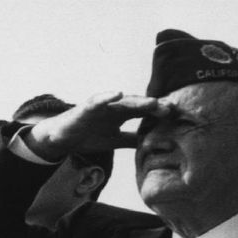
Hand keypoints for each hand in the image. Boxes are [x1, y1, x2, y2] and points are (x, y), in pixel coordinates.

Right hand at [22, 91, 170, 160]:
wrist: (61, 138)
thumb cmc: (87, 136)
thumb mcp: (114, 141)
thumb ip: (132, 140)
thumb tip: (152, 144)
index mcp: (122, 115)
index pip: (144, 112)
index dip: (159, 112)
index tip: (176, 115)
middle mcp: (114, 107)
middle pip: (138, 105)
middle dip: (154, 106)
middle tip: (171, 108)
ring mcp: (101, 106)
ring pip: (122, 102)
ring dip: (138, 101)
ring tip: (153, 102)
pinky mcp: (86, 107)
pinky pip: (98, 100)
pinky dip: (107, 96)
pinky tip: (118, 93)